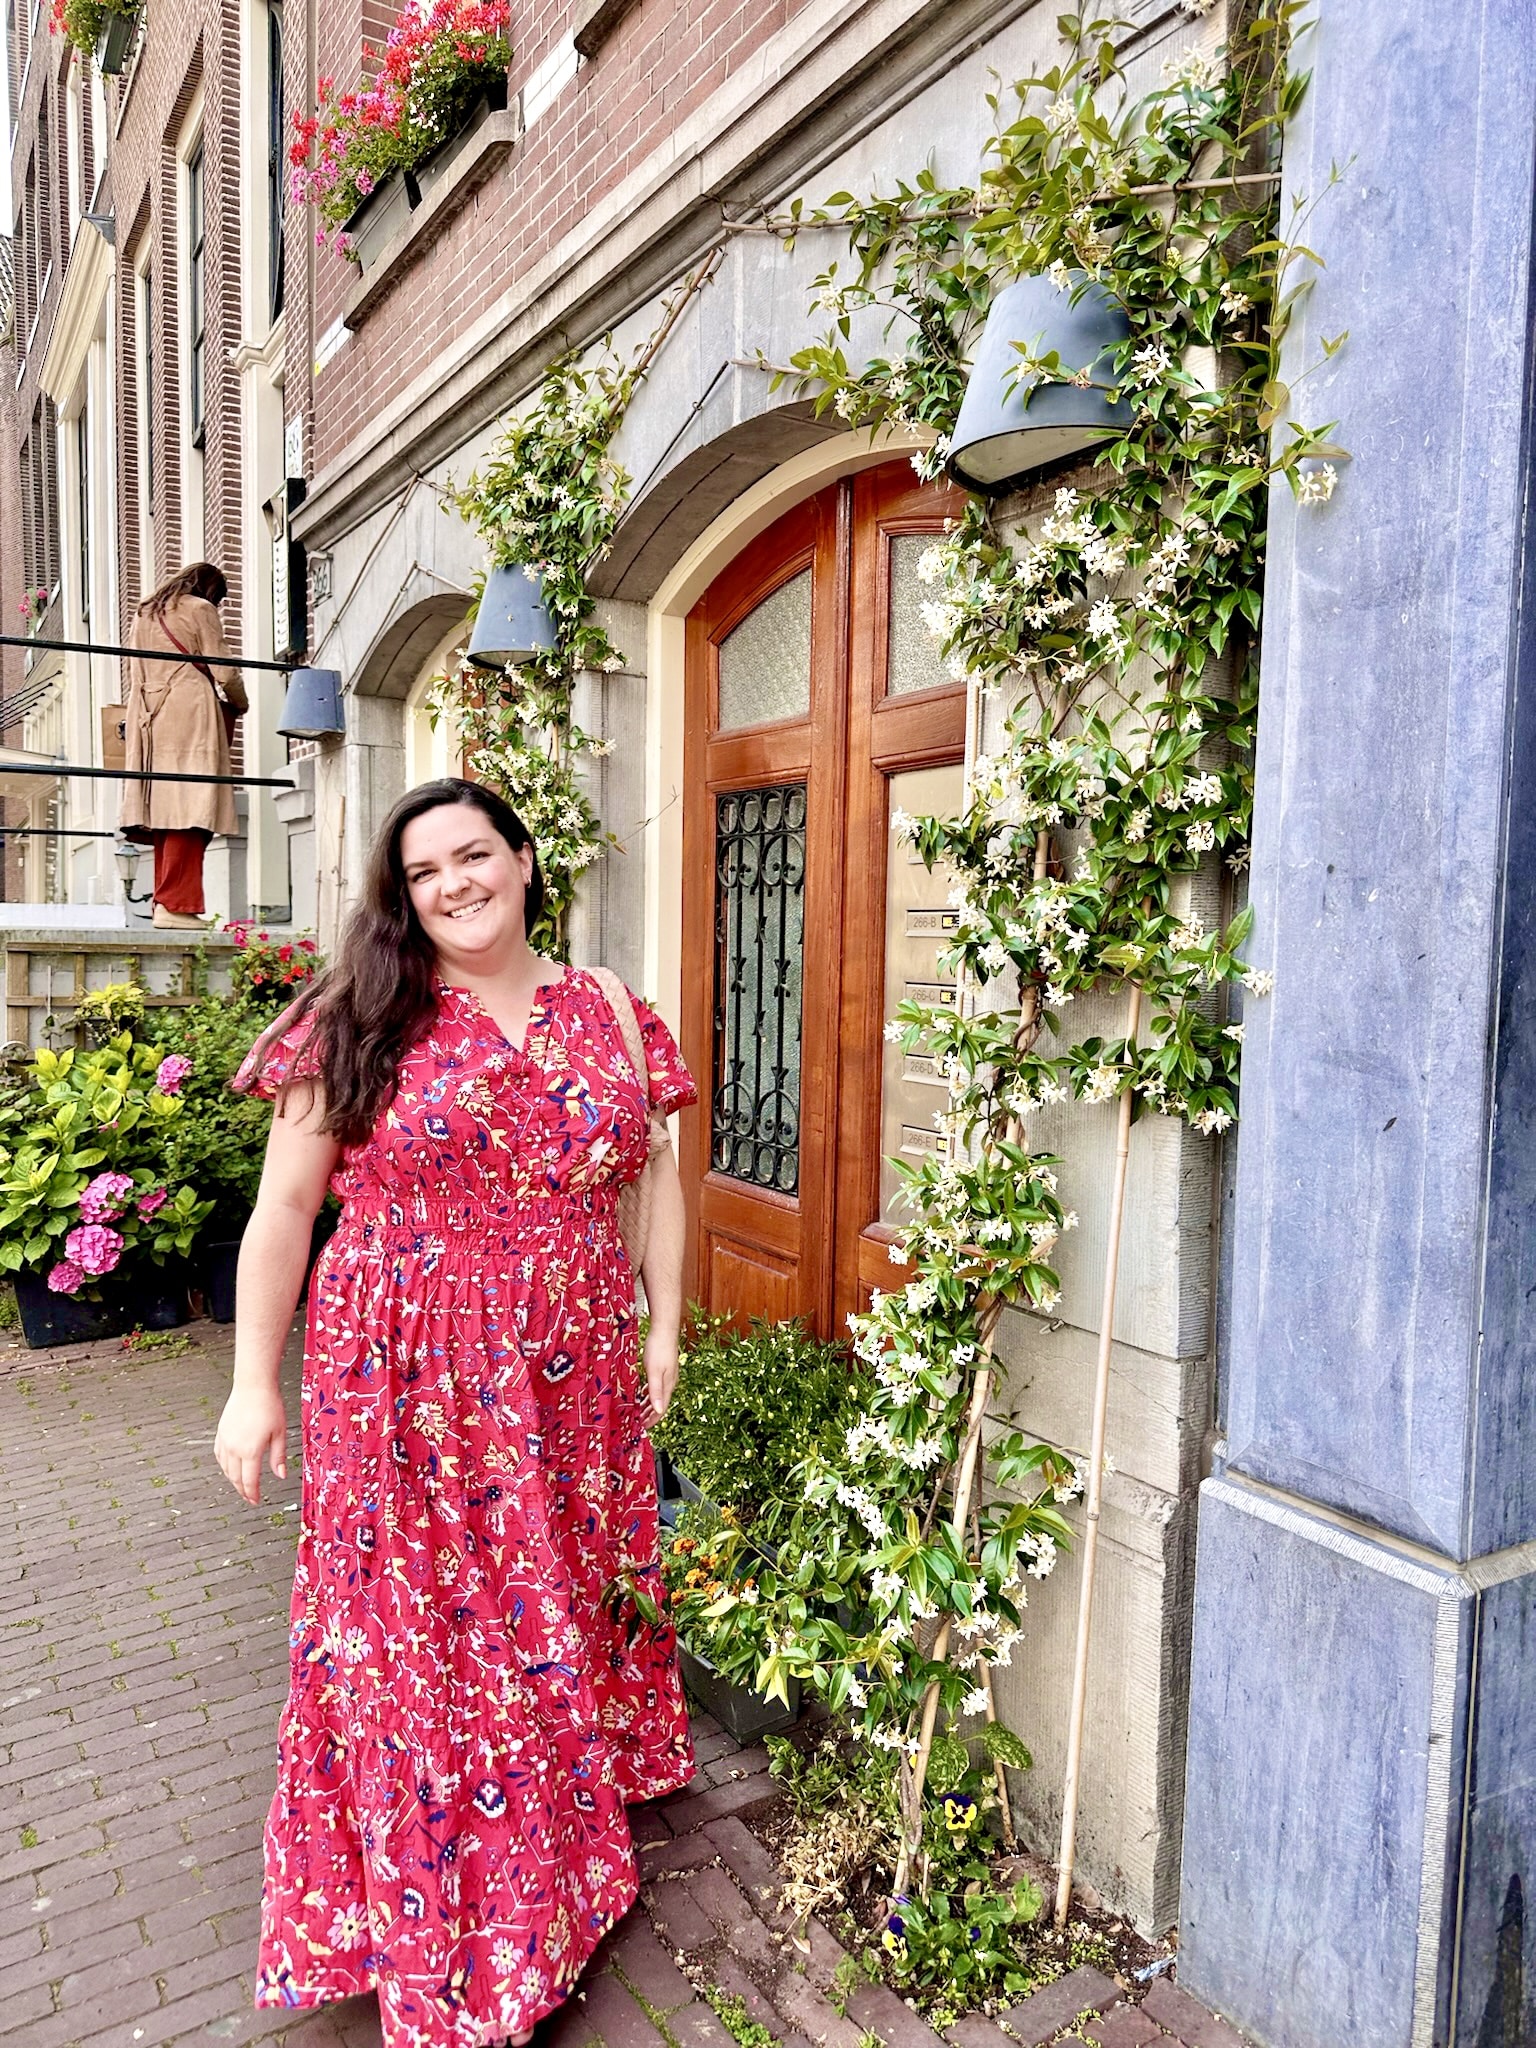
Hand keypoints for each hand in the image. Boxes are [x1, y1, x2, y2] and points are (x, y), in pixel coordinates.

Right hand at [214, 1382, 287, 1503]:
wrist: (253, 1387)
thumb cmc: (269, 1407)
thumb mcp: (279, 1433)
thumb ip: (278, 1457)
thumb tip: (280, 1475)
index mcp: (250, 1451)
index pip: (249, 1480)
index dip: (252, 1493)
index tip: (256, 1501)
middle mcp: (234, 1448)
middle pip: (235, 1478)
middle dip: (242, 1490)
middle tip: (249, 1497)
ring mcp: (225, 1441)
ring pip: (225, 1469)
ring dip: (232, 1480)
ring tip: (241, 1485)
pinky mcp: (220, 1433)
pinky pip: (219, 1456)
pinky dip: (224, 1466)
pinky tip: (229, 1468)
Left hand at [642, 1325, 679, 1425]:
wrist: (664, 1328)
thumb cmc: (659, 1348)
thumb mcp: (654, 1372)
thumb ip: (656, 1392)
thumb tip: (659, 1411)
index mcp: (668, 1385)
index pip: (661, 1409)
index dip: (652, 1421)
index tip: (643, 1429)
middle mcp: (669, 1382)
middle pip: (659, 1404)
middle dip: (649, 1415)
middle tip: (637, 1423)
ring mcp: (667, 1375)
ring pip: (657, 1396)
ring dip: (648, 1405)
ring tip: (638, 1412)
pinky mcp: (663, 1368)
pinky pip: (655, 1387)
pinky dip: (647, 1394)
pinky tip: (641, 1394)